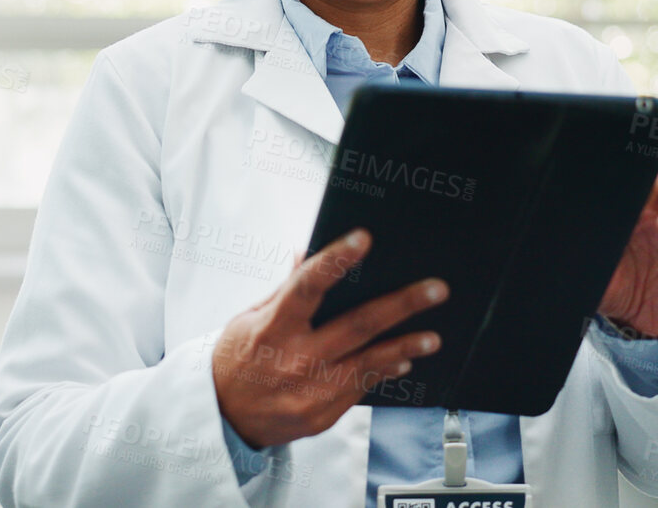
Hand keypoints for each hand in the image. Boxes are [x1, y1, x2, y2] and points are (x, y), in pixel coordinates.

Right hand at [212, 229, 448, 449]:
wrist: (222, 418)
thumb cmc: (237, 359)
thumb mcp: (249, 318)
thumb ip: (286, 289)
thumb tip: (307, 251)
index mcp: (271, 328)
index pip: (306, 287)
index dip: (335, 260)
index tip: (364, 238)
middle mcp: (293, 360)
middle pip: (356, 326)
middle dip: (401, 306)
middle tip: (436, 289)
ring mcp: (310, 392)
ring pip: (369, 363)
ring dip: (405, 347)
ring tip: (433, 337)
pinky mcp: (322, 416)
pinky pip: (361, 388)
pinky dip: (385, 371)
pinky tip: (404, 359)